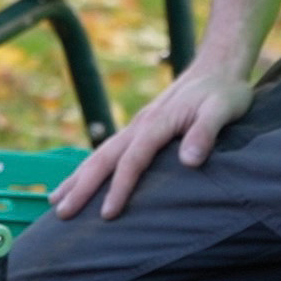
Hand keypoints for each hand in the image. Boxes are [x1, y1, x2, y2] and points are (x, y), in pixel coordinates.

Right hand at [47, 62, 254, 221]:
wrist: (218, 65)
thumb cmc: (224, 91)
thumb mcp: (223, 109)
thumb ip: (205, 133)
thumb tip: (189, 161)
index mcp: (158, 122)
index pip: (133, 160)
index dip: (119, 188)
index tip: (107, 214)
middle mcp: (141, 124)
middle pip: (104, 158)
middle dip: (82, 187)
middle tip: (62, 213)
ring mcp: (138, 126)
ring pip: (100, 154)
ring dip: (78, 178)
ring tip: (56, 201)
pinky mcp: (141, 128)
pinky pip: (109, 151)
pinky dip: (90, 168)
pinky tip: (81, 181)